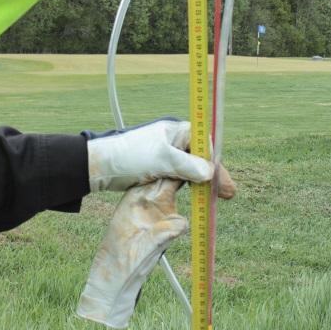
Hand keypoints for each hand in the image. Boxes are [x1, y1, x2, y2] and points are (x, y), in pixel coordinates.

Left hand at [87, 119, 234, 193]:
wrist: (101, 166)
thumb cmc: (130, 156)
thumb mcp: (161, 159)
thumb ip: (187, 165)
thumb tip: (210, 172)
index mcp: (177, 131)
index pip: (205, 145)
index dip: (216, 164)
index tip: (224, 182)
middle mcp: (175, 141)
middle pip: (202, 158)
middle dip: (216, 176)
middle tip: (228, 194)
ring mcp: (168, 154)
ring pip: (193, 169)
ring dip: (206, 183)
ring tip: (219, 198)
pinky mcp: (160, 168)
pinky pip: (182, 176)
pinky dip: (192, 186)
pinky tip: (200, 196)